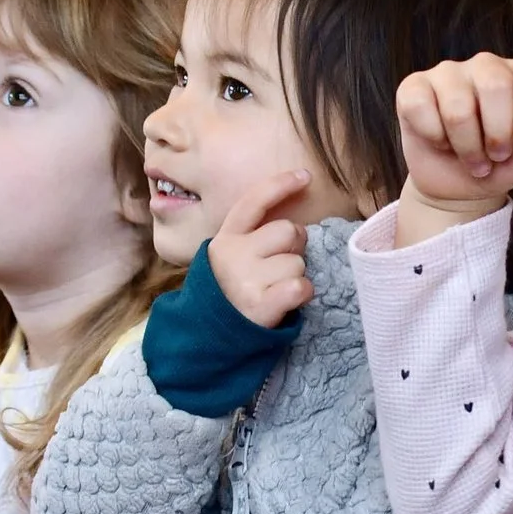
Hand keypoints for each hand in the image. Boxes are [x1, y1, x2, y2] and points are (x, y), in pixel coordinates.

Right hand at [209, 170, 316, 328]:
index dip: (281, 185)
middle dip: (294, 246)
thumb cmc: (228, 294)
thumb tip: (293, 227)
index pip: (254, 201)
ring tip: (276, 289)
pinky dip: (302, 293)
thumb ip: (251, 238)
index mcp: (225, 238)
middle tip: (278, 266)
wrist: (208, 337)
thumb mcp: (227, 258)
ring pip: (298, 261)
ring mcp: (247, 280)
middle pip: (288, 231)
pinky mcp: (261, 305)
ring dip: (296, 275)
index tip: (304, 176)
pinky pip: (301, 286)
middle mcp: (234, 254)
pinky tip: (288, 300)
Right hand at [395, 49, 512, 219]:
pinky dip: (433, 135)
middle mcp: (485, 66)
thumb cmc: (502, 162)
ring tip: (472, 159)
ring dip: (467, 146)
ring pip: (457, 105)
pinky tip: (440, 141)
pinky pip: (420, 106)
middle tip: (497, 156)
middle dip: (497, 133)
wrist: (460, 185)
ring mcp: (447, 73)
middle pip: (495, 84)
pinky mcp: (413, 87)